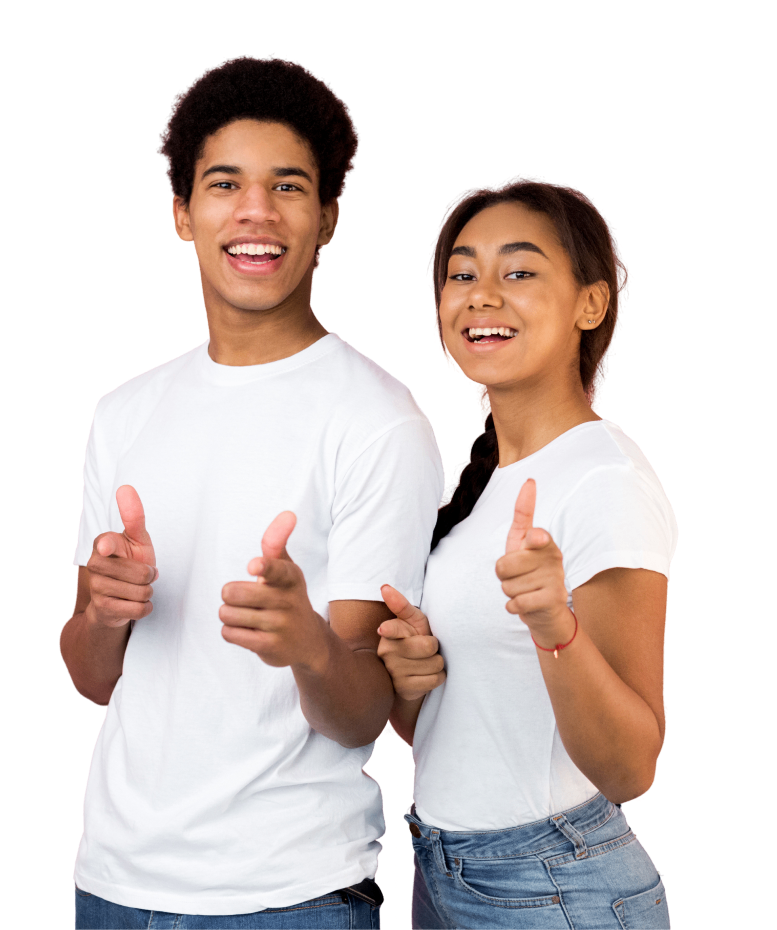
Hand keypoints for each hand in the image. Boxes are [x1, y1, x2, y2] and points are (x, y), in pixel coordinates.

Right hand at [85, 485, 157, 628]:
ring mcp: (97, 588)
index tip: (106, 548)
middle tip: (144, 574)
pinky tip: (136, 602)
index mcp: (103, 543)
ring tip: (138, 588)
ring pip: (141, 593)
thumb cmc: (131, 561)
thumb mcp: (137, 538)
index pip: (107, 544)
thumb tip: (125, 488)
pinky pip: (138, 610)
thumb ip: (134, 517)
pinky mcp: (103, 609)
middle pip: (140, 574)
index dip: (108, 547)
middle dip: (150, 576)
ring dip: (147, 592)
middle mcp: (95, 565)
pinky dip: (145, 608)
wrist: (118, 598)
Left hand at [219, 512, 325, 668]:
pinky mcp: (269, 647)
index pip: (275, 569)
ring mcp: (280, 626)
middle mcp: (287, 601)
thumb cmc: (289, 598)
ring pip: (227, 614)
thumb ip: (277, 542)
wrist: (310, 642)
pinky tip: (248, 631)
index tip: (254, 567)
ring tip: (247, 616)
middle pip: (232, 592)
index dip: (262, 566)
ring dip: (230, 615)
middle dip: (230, 595)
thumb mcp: (287, 569)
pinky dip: (232, 632)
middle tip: (244, 599)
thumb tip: (288, 513)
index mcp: (290, 577)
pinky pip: (230, 634)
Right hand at [377, 585, 445, 702]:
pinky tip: (427, 674)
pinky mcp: (404, 688)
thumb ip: (401, 605)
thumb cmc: (414, 639)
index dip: (389, 629)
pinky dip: (438, 677)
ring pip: (435, 664)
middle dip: (435, 647)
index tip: (383, 629)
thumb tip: (384, 587)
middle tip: (427, 648)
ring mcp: (394, 672)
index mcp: (389, 631)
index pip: (391, 629)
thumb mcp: (412, 621)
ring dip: (437, 663)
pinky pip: (434, 680)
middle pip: (428, 646)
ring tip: (427, 662)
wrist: (411, 673)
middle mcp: (387, 651)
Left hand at [495, 478, 571, 643]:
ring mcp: (555, 577)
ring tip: (524, 590)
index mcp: (542, 541)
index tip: (531, 502)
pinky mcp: (553, 598)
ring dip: (510, 592)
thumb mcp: (520, 546)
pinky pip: (516, 602)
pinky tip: (526, 604)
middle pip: (503, 565)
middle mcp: (552, 556)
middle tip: (516, 577)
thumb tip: (530, 482)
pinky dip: (514, 607)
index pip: (533, 530)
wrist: (546, 611)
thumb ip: (522, 520)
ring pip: (507, 586)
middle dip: (502, 576)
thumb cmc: (527, 573)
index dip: (530, 527)